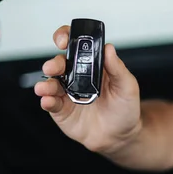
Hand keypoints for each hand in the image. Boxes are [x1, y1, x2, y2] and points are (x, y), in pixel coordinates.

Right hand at [34, 25, 141, 152]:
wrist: (120, 136)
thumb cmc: (125, 109)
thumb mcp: (127, 86)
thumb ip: (118, 68)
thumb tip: (109, 49)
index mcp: (92, 65)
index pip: (75, 45)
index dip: (66, 38)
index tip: (64, 40)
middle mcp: (77, 77)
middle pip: (59, 63)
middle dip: (53, 63)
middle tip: (54, 68)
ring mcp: (67, 93)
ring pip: (50, 83)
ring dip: (45, 83)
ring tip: (45, 88)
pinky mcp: (62, 110)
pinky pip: (50, 103)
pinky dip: (47, 101)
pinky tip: (48, 101)